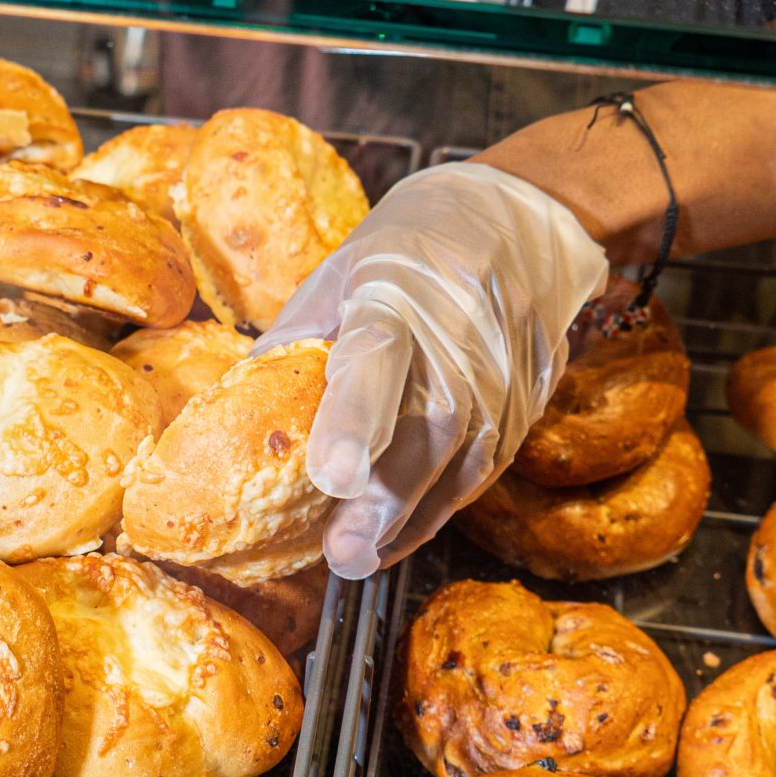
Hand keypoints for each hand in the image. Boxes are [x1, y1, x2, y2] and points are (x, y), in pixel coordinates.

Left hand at [256, 162, 606, 578]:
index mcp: (397, 291)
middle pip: (429, 428)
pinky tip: (404, 531)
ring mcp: (505, 368)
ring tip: (363, 557)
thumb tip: (244, 409)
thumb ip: (300, 338)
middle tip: (343, 554)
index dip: (355, 421)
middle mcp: (461, 332)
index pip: (378, 358)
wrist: (525, 219)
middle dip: (384, 501)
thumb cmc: (413, 246)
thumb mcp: (342, 269)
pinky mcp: (531, 395)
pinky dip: (443, 506)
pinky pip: (486, 466)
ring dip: (413, 518)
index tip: (332, 477)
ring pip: (464, 460)